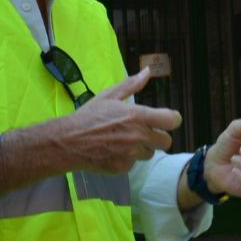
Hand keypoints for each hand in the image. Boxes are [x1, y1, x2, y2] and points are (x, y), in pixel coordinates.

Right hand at [57, 68, 181, 173]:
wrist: (68, 142)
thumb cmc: (88, 116)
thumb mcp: (108, 96)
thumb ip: (131, 85)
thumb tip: (147, 72)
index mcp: (137, 116)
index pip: (172, 120)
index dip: (171, 119)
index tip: (165, 118)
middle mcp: (138, 136)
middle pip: (166, 141)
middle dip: (158, 136)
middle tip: (143, 131)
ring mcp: (131, 155)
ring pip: (150, 153)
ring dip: (142, 147)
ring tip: (124, 140)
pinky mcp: (123, 168)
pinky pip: (134, 163)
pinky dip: (127, 158)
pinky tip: (113, 150)